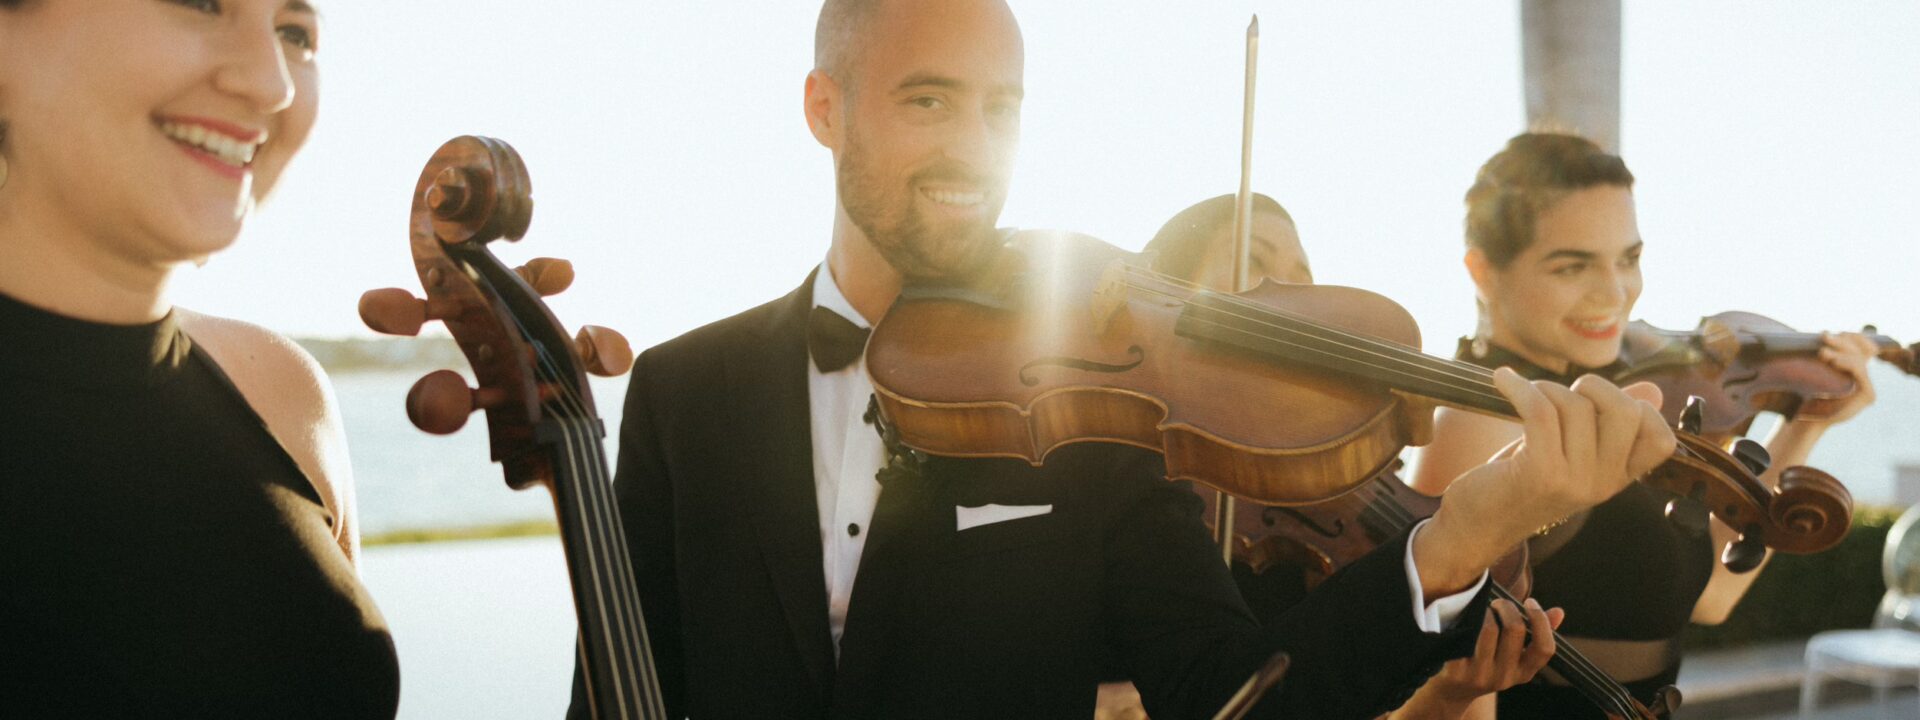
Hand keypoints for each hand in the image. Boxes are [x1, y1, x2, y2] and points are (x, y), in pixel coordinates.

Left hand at [1385, 598, 1560, 719]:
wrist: (1449, 691)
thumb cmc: (1485, 664)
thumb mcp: (1512, 656)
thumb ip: (1535, 634)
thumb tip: (1559, 612)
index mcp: (1523, 672)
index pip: (1545, 648)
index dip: (1541, 621)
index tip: (1530, 602)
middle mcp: (1504, 677)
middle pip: (1515, 629)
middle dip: (1507, 606)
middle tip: (1498, 603)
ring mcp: (1480, 674)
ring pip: (1489, 629)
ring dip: (1486, 610)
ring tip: (1483, 608)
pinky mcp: (1456, 670)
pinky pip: (1465, 635)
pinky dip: (1468, 620)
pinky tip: (1467, 617)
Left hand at [1417, 369, 1675, 592]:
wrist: (1475, 527)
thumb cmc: (1520, 482)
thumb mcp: (1571, 454)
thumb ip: (1608, 424)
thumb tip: (1653, 391)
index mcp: (1617, 480)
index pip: (1661, 440)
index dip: (1638, 408)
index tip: (1598, 403)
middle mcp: (1603, 484)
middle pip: (1626, 412)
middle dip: (1594, 386)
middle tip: (1561, 393)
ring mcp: (1575, 481)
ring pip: (1576, 406)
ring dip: (1545, 388)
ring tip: (1523, 394)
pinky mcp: (1541, 473)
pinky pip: (1541, 410)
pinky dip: (1519, 387)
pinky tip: (1502, 381)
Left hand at [1800, 331, 1878, 425]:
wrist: (1804, 419)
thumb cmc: (1804, 395)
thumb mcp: (1812, 370)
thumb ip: (1823, 355)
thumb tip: (1824, 332)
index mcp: (1852, 370)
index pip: (1862, 347)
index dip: (1853, 336)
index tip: (1834, 331)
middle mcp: (1862, 378)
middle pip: (1859, 351)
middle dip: (1842, 341)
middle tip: (1824, 336)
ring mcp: (1866, 387)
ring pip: (1858, 360)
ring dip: (1841, 352)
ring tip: (1822, 352)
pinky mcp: (1868, 395)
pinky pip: (1860, 372)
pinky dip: (1847, 363)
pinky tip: (1833, 361)